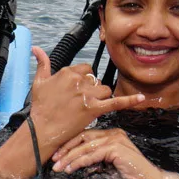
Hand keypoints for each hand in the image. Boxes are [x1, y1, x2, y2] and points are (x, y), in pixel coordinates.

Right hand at [27, 47, 143, 149]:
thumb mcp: (38, 82)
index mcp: (67, 72)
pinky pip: (115, 102)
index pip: (85, 69)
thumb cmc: (40, 107)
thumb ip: (42, 63)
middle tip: (80, 101)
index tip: (77, 89)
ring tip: (88, 107)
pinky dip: (129, 100)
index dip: (83, 79)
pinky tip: (141, 98)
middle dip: (91, 89)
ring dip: (100, 97)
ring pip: (104, 90)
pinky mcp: (94, 109)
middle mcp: (79, 81)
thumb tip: (36, 48)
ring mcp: (87, 95)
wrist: (42, 129)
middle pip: (95, 80)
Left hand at [50, 128, 162, 178]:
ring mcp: (115, 139)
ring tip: (59, 167)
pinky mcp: (116, 148)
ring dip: (70, 157)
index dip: (70, 145)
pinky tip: (71, 168)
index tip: (57, 155)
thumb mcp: (108, 165)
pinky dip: (80, 161)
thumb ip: (95, 159)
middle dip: (66, 149)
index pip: (85, 135)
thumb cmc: (130, 176)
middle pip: (83, 137)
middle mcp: (113, 134)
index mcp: (111, 135)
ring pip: (86, 146)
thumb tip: (73, 162)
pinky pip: (93, 154)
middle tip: (54, 160)